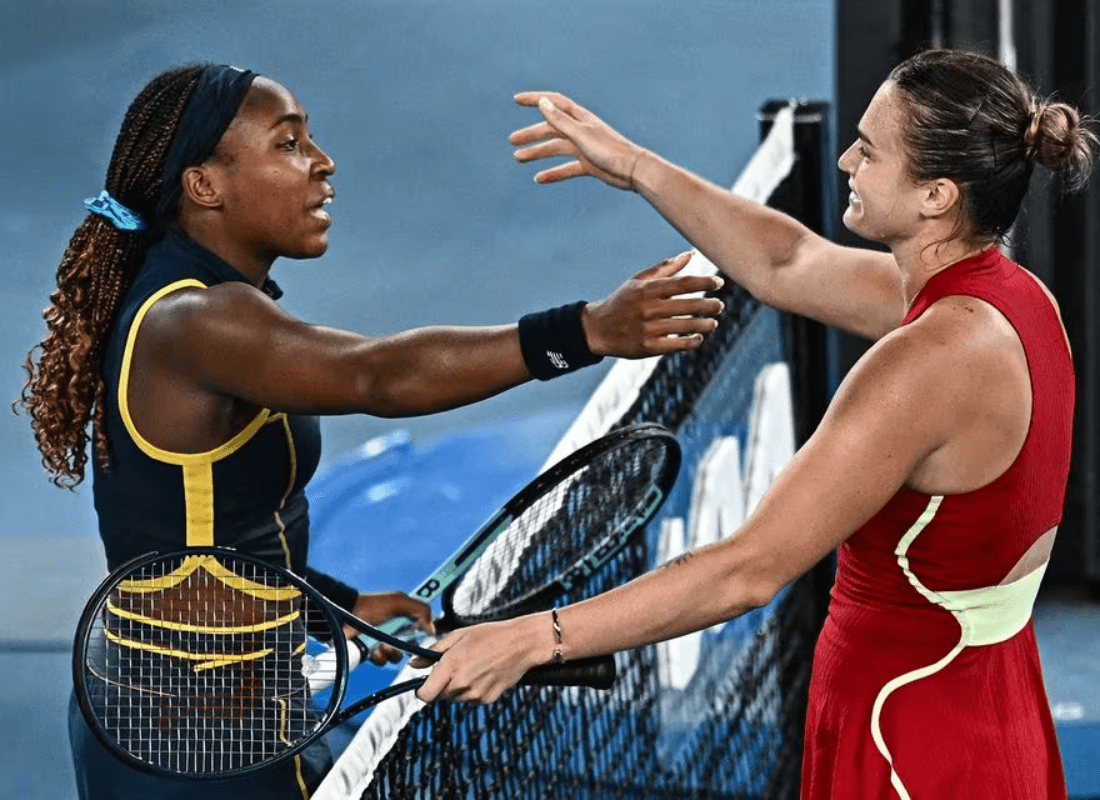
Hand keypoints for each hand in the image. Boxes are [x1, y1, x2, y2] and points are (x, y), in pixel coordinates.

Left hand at [348, 590, 433, 665]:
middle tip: (398, 644)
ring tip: (383, 648)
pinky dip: (380, 658)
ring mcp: (381, 641)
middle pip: (409, 646)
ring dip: (392, 654)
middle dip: (406, 648)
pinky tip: (374, 652)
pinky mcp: (369, 652)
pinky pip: (381, 661)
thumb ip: (421, 609)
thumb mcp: (399, 601)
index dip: (422, 634)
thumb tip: (432, 628)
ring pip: (395, 656)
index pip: (419, 628)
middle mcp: (393, 629)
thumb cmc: (370, 606)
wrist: (343, 616)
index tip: (421, 636)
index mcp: (401, 615)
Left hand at [412, 615, 547, 704]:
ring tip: (474, 667)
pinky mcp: (487, 699)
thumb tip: (414, 663)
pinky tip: (484, 674)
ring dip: (458, 687)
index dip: (422, 691)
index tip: (425, 684)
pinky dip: (473, 691)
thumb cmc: (490, 635)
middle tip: (457, 667)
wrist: (521, 643)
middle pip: (440, 696)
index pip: (425, 695)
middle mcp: (461, 683)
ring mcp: (475, 694)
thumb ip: (432, 651)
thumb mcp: (458, 636)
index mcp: (450, 665)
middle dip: (442, 684)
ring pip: (455, 698)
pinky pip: (471, 700)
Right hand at [511, 92, 646, 189]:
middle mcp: (581, 130)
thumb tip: (543, 103)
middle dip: (531, 134)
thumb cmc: (610, 150)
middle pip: (551, 129)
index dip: (535, 100)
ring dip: (537, 153)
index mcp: (580, 118)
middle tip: (512, 142)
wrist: (633, 171)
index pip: (554, 103)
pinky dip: (553, 173)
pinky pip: (566, 168)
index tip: (517, 100)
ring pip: (556, 149)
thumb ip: (560, 120)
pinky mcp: (588, 164)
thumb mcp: (580, 134)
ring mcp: (584, 148)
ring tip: (518, 159)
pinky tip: (539, 179)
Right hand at [584, 251, 723, 357]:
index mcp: (647, 289)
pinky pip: (675, 344)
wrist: (597, 329)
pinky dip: (690, 341)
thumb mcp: (638, 282)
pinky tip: (698, 337)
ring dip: (703, 324)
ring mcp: (647, 328)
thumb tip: (690, 255)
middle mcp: (648, 308)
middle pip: (687, 305)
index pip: (683, 283)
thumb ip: (665, 269)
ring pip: (684, 326)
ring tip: (713, 322)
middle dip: (708, 305)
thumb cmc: (623, 302)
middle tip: (719, 306)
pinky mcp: (647, 347)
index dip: (704, 282)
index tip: (719, 283)